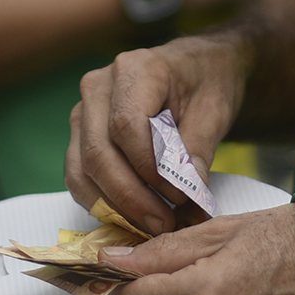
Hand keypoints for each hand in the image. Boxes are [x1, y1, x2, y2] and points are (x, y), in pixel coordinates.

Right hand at [66, 35, 249, 234]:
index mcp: (134, 69)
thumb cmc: (206, 84)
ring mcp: (83, 112)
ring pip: (83, 171)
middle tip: (164, 224)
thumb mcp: (215, 111)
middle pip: (99, 153)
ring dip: (115, 206)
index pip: (126, 126)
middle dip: (131, 197)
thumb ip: (198, 150)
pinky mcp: (80, 136)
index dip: (150, 169)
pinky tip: (134, 216)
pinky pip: (79, 178)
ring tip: (152, 225)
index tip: (180, 196)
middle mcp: (98, 87)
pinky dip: (103, 203)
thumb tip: (189, 193)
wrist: (196, 71)